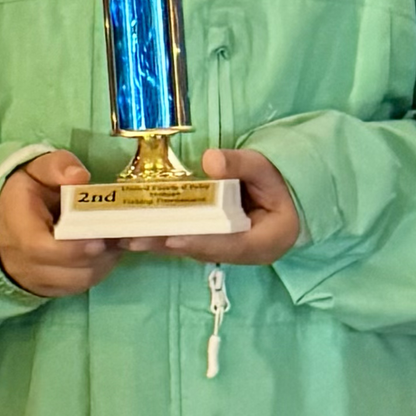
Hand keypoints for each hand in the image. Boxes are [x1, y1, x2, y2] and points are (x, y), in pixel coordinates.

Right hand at [0, 151, 122, 297]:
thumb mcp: (36, 170)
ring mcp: (35, 280)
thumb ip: (56, 167)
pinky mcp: (49, 289)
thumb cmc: (26, 193)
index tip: (100, 238)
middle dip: (100, 254)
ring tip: (115, 239)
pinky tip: (105, 251)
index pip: (40, 248)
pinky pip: (79, 286)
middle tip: (120, 233)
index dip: (73, 248)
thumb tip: (79, 176)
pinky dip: (98, 270)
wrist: (4, 220)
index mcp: (17, 227)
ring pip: (78, 281)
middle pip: (67, 271)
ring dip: (104, 262)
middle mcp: (22, 261)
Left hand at [139, 147, 304, 267]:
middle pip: (204, 250)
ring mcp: (230, 253)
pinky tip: (141, 233)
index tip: (172, 238)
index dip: (200, 241)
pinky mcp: (217, 246)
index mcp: (266, 241)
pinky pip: (191, 243)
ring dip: (161, 243)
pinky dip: (167, 237)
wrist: (287, 196)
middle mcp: (246, 254)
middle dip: (168, 244)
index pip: (230, 245)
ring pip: (193, 250)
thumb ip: (241, 164)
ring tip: (128, 237)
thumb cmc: (278, 183)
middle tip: (134, 238)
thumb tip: (209, 160)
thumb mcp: (265, 168)